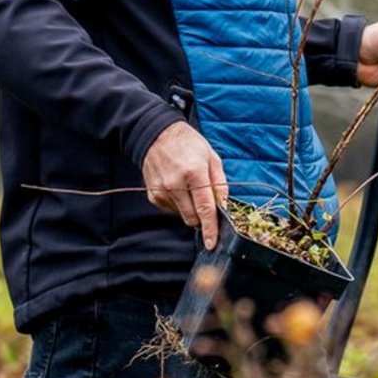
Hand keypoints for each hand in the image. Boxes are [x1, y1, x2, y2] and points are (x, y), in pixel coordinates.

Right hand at [141, 121, 227, 249]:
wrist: (157, 134)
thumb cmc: (188, 144)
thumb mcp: (211, 157)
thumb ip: (219, 184)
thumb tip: (223, 206)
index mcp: (194, 173)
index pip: (204, 209)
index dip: (210, 229)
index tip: (212, 243)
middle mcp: (175, 184)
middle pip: (193, 218)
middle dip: (202, 217)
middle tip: (205, 201)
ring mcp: (162, 191)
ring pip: (182, 216)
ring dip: (190, 209)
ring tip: (189, 188)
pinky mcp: (153, 195)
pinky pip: (171, 210)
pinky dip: (178, 204)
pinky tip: (178, 188)